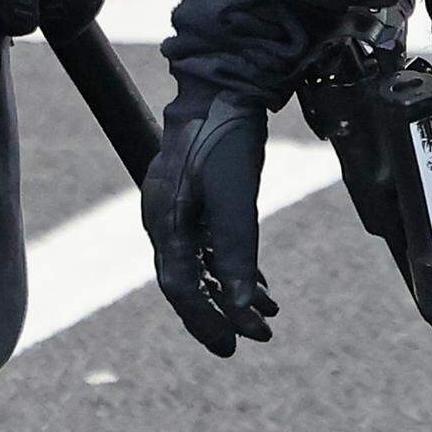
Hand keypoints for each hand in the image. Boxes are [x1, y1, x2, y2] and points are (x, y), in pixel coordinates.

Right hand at [144, 99, 277, 355]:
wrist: (221, 87)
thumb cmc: (224, 137)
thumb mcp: (234, 197)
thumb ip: (236, 250)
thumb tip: (240, 305)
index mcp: (165, 221)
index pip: (180, 287)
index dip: (206, 320)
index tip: (235, 344)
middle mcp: (163, 219)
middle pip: (186, 282)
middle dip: (219, 313)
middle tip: (252, 338)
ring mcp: (176, 207)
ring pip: (199, 265)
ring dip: (231, 291)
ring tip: (268, 313)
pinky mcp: (192, 197)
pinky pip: (207, 244)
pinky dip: (230, 266)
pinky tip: (259, 281)